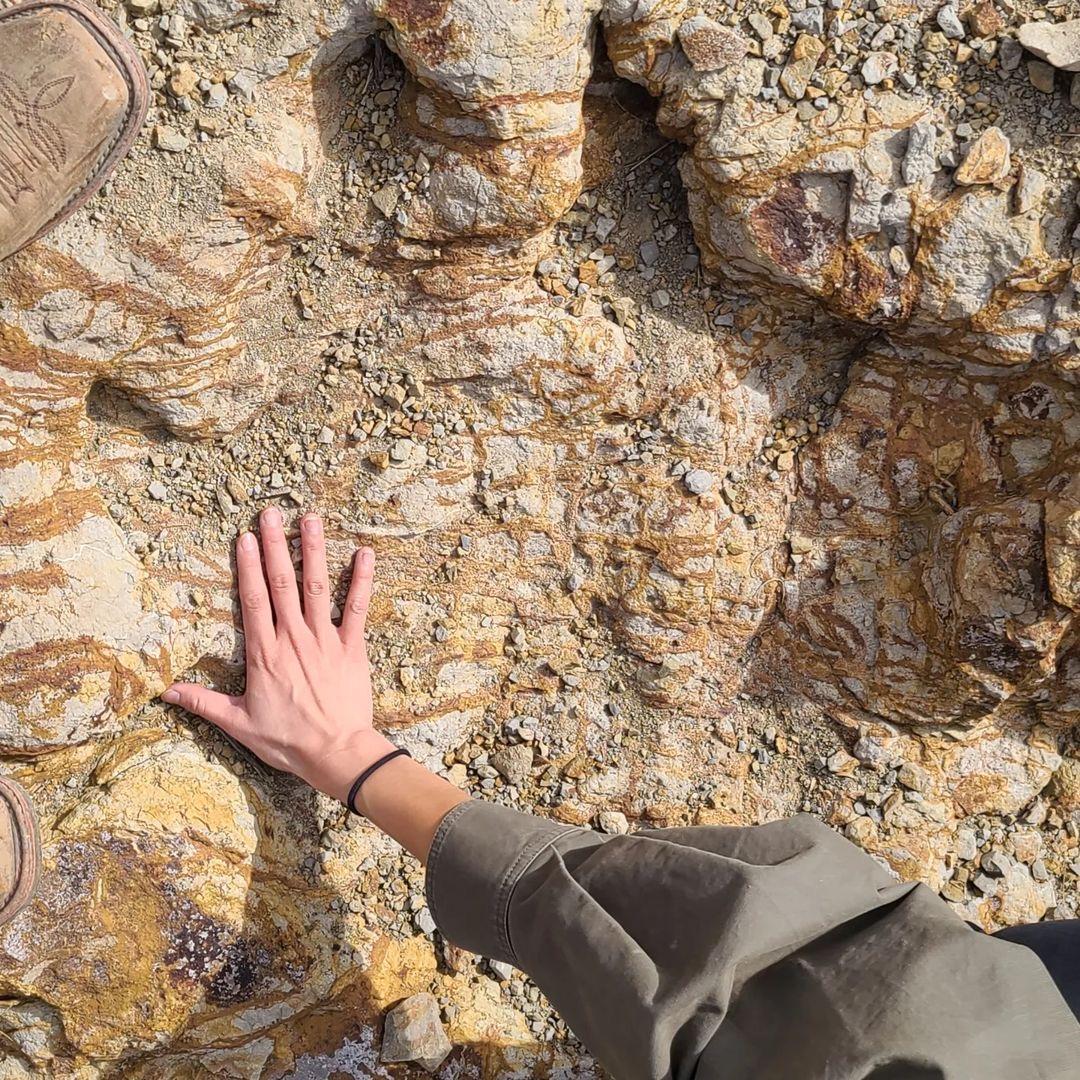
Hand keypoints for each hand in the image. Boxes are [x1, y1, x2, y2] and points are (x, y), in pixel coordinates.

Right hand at [163, 507, 395, 803]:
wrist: (336, 753)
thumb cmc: (287, 741)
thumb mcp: (239, 724)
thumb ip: (203, 702)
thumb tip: (165, 692)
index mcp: (265, 653)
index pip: (254, 601)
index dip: (249, 568)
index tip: (245, 538)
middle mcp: (294, 638)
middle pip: (282, 584)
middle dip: (276, 546)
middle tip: (271, 513)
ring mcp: (325, 640)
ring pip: (318, 587)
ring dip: (314, 550)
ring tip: (311, 519)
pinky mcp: (353, 648)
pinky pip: (357, 608)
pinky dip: (362, 579)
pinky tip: (365, 553)